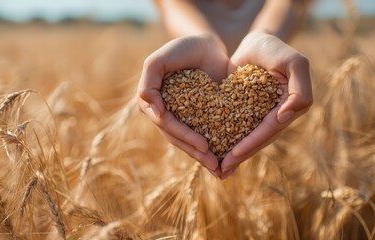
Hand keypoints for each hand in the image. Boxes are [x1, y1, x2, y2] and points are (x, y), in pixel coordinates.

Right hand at [137, 34, 227, 175]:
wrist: (206, 45)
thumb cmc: (181, 49)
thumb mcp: (158, 60)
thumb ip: (148, 83)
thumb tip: (153, 112)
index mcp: (154, 104)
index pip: (167, 125)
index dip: (184, 136)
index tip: (204, 145)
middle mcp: (166, 114)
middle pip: (179, 138)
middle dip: (196, 153)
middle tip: (215, 165)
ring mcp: (183, 118)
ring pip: (190, 141)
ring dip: (204, 157)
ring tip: (220, 170)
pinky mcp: (200, 118)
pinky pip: (205, 134)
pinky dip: (215, 147)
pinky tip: (226, 161)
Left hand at [219, 31, 312, 177]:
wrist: (256, 41)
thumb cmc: (275, 48)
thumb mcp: (294, 62)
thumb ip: (299, 89)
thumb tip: (285, 116)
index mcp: (291, 107)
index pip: (270, 129)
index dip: (252, 143)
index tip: (232, 155)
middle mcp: (278, 114)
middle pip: (258, 139)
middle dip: (240, 155)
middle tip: (220, 171)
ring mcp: (263, 114)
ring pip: (248, 138)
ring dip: (234, 155)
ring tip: (217, 170)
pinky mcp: (247, 111)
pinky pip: (238, 128)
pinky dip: (228, 141)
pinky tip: (216, 154)